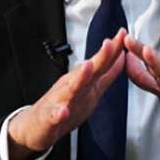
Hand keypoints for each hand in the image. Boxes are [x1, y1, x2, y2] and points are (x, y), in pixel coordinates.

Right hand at [7, 28, 126, 159]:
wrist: (35, 126)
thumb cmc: (63, 105)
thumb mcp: (90, 89)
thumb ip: (106, 75)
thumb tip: (122, 59)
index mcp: (84, 81)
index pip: (101, 62)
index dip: (113, 49)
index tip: (124, 34)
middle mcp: (72, 86)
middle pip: (89, 70)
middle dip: (100, 57)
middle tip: (110, 43)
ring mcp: (60, 101)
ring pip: (71, 88)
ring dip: (80, 77)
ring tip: (87, 67)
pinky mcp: (49, 118)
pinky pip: (54, 116)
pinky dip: (58, 113)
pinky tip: (62, 112)